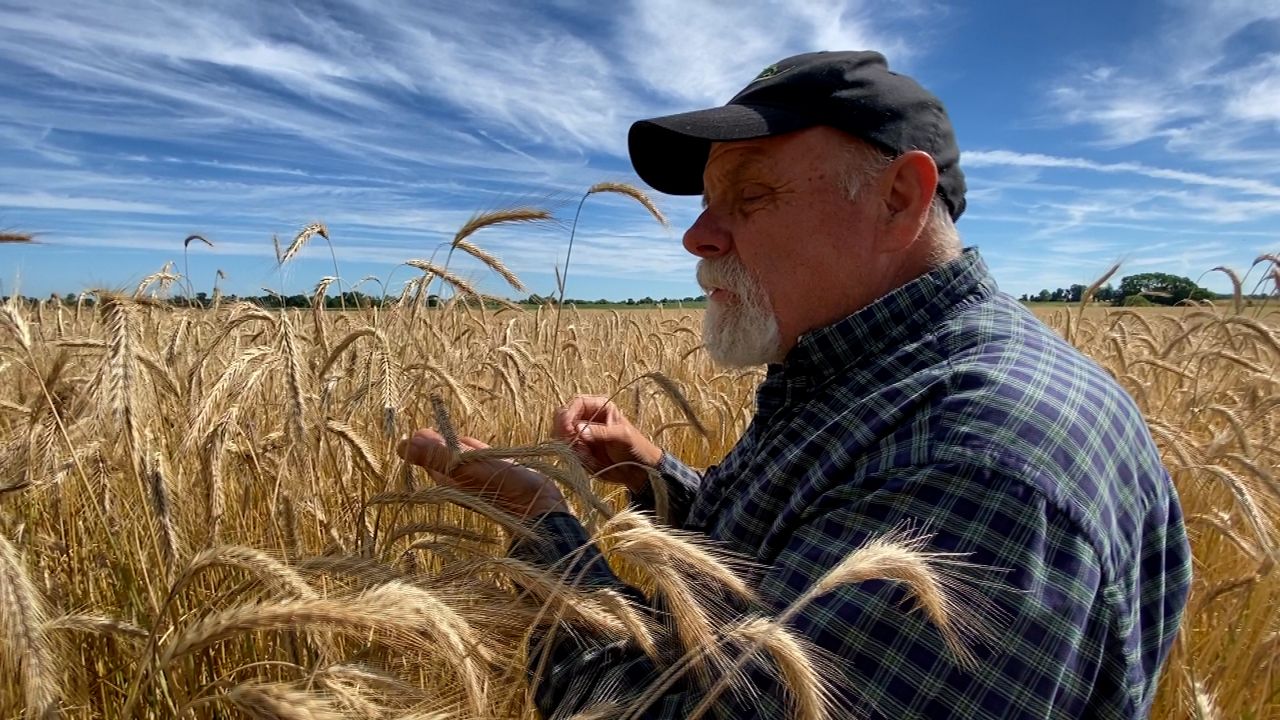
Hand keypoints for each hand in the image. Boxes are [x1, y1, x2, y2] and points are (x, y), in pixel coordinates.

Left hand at [396, 429, 567, 519]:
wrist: (540, 508)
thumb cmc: (503, 489)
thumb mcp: (467, 468)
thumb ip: (437, 455)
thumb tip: (402, 445)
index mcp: (450, 480)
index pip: (429, 457)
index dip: (425, 443)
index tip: (420, 430)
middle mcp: (463, 481)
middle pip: (445, 458)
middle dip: (439, 444)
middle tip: (428, 430)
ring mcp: (482, 480)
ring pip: (464, 459)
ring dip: (458, 446)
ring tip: (449, 434)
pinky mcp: (501, 477)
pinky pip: (483, 461)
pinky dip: (477, 450)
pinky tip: (477, 445)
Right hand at [553, 395, 661, 492]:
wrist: (639, 469)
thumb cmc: (635, 447)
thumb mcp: (622, 436)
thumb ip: (601, 432)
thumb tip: (578, 429)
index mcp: (600, 407)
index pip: (577, 402)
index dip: (569, 413)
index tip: (568, 428)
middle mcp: (588, 417)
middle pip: (564, 416)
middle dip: (563, 429)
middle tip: (570, 441)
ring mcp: (582, 433)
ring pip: (562, 434)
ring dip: (568, 443)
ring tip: (584, 453)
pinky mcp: (580, 448)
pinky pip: (567, 448)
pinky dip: (572, 453)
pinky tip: (585, 457)